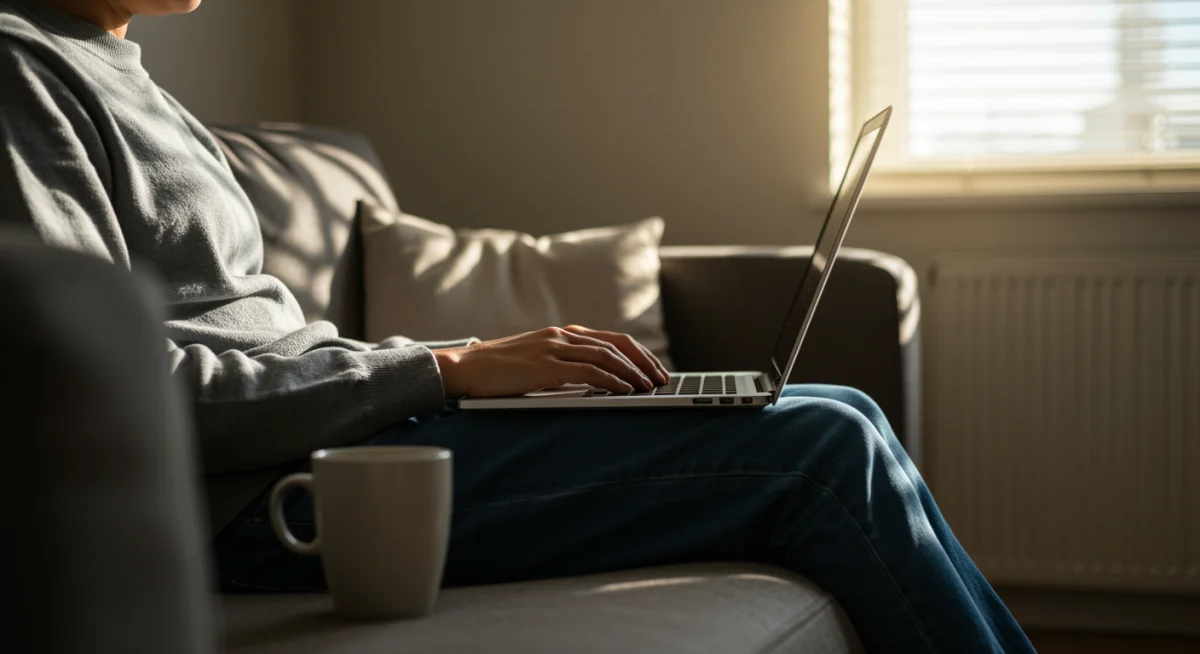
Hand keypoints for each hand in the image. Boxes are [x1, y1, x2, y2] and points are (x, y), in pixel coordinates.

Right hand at [433, 326, 669, 398]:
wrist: (463, 368)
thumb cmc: (496, 371)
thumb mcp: (535, 363)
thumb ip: (561, 366)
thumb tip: (590, 383)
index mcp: (561, 334)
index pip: (610, 339)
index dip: (637, 354)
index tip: (653, 369)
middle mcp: (561, 336)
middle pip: (616, 344)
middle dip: (644, 362)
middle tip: (662, 379)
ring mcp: (554, 348)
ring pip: (607, 356)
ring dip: (633, 373)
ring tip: (650, 387)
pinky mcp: (546, 366)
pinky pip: (589, 372)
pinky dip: (612, 380)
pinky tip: (626, 390)